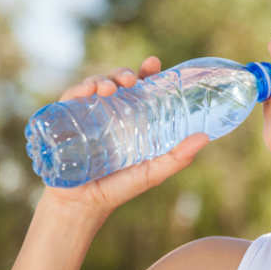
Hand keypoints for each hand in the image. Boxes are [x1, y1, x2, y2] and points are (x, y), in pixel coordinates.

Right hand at [40, 56, 209, 217]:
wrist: (83, 205)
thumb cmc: (118, 188)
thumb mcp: (152, 172)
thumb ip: (178, 157)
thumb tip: (205, 137)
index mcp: (132, 120)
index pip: (140, 91)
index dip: (147, 74)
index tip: (153, 64)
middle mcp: (110, 114)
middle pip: (118, 84)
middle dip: (125, 74)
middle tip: (133, 80)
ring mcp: (87, 115)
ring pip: (96, 86)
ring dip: (103, 79)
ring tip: (111, 88)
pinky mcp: (65, 121)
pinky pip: (71, 97)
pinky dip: (79, 89)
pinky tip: (89, 91)